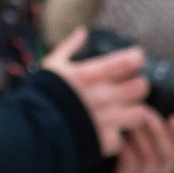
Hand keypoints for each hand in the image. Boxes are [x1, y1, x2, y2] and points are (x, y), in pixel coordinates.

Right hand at [41, 28, 150, 157]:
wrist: (32, 128)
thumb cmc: (42, 94)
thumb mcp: (53, 65)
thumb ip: (70, 47)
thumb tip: (82, 31)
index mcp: (91, 74)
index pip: (129, 60)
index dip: (137, 58)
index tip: (134, 59)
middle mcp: (103, 96)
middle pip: (141, 87)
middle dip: (138, 85)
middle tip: (130, 87)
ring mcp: (107, 119)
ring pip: (140, 113)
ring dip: (135, 110)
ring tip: (127, 110)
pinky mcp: (104, 140)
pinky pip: (122, 138)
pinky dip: (118, 136)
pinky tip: (111, 131)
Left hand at [112, 113, 173, 172]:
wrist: (117, 147)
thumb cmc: (140, 129)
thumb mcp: (154, 123)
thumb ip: (165, 121)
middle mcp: (163, 166)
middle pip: (169, 155)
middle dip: (158, 133)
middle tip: (147, 114)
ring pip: (150, 159)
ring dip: (141, 139)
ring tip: (132, 123)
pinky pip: (130, 165)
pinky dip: (126, 150)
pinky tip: (121, 138)